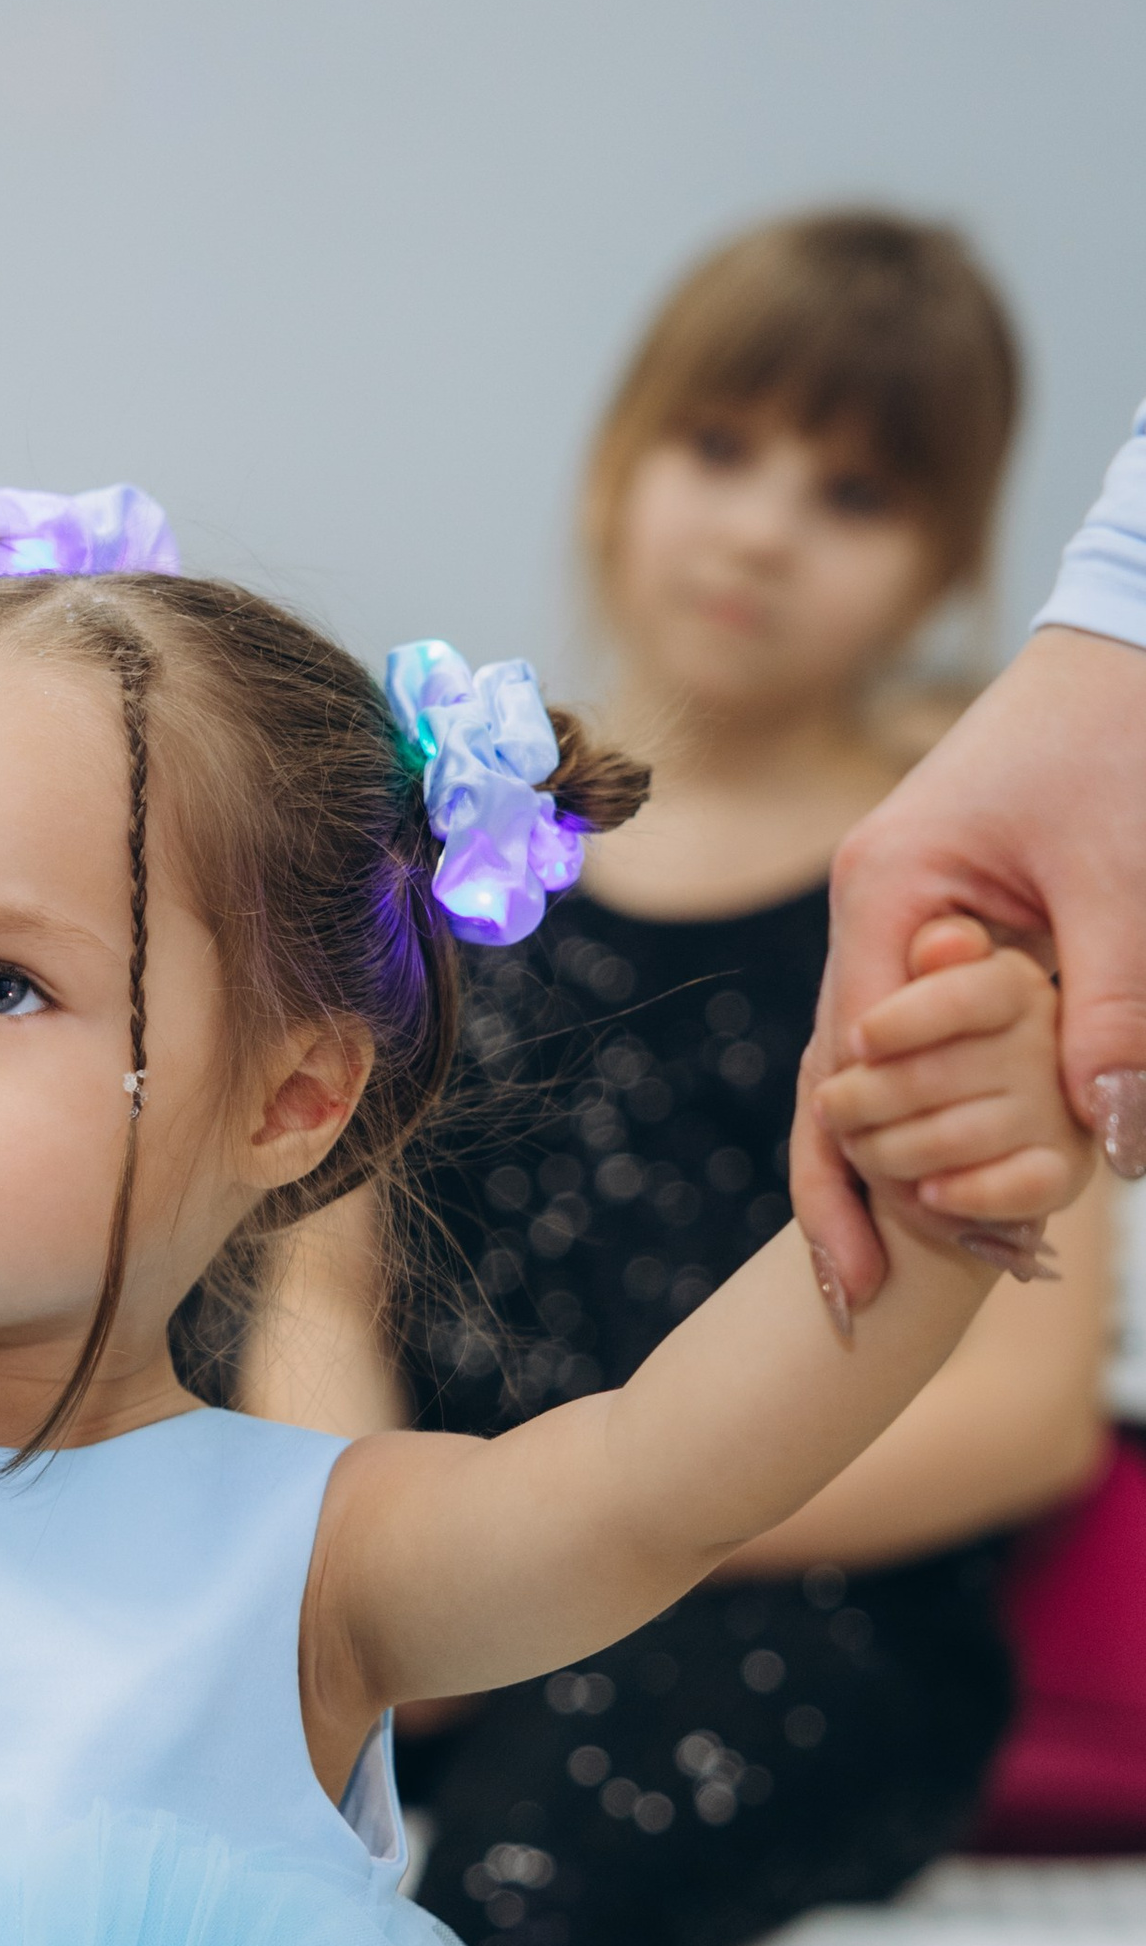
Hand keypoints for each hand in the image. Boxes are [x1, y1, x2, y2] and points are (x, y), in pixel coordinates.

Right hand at [794, 626, 1145, 1307]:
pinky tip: (937, 1177)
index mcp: (886, 891)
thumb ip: (1114, 1011)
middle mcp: (869, 912)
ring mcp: (894, 919)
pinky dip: (921, 1109)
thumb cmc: (1125, 740)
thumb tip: (1111, 1146)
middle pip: (830, 1077)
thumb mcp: (1126, 881)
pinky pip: (909, 1036)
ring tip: (876, 1272)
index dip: (863, 1171)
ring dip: (878, 1162)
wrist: (1131, 647)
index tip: (886, 1266)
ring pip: (862, 1065)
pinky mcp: (937, 925)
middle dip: (845, 1189)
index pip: (849, 1059)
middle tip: (862, 1298)